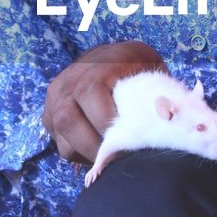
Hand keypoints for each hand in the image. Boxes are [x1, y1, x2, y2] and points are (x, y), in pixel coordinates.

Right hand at [43, 41, 166, 166]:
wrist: (110, 57)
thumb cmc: (135, 66)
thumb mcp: (150, 69)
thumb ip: (156, 91)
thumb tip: (167, 117)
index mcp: (95, 67)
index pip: (90, 95)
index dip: (107, 124)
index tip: (129, 142)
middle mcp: (69, 81)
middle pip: (69, 120)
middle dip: (95, 146)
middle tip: (119, 159)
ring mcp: (55, 98)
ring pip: (62, 137)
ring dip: (86, 154)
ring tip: (110, 158)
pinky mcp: (49, 115)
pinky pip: (59, 144)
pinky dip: (79, 154)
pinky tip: (98, 151)